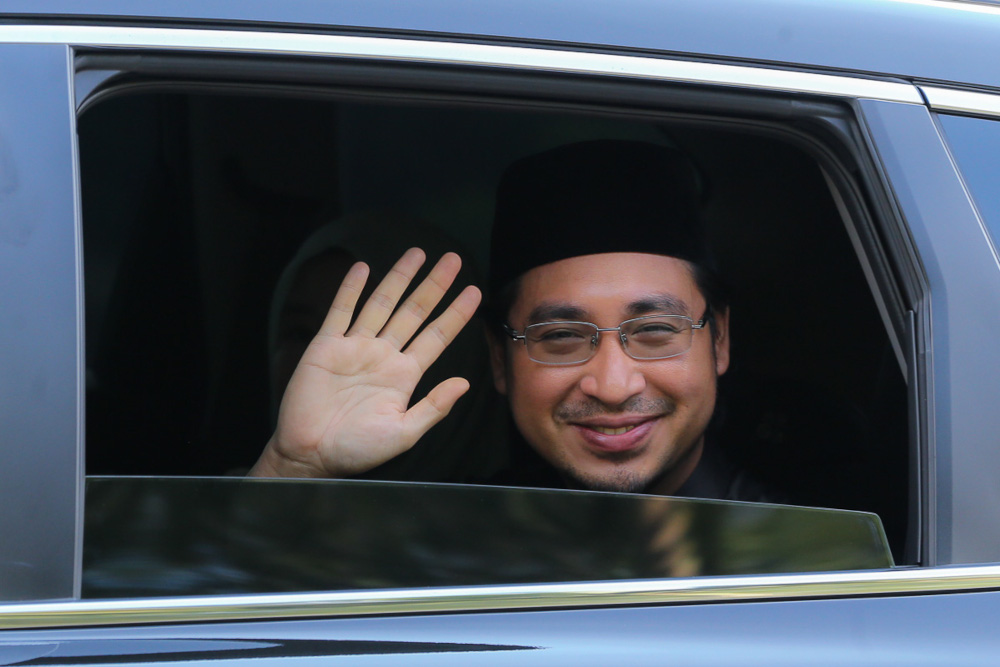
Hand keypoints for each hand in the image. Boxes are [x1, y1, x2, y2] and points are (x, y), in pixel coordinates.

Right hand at [249, 248, 481, 477]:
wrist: (310, 455)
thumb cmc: (357, 450)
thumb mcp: (404, 433)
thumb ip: (433, 407)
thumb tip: (465, 383)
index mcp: (404, 375)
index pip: (436, 336)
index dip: (455, 314)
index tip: (474, 292)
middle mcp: (383, 355)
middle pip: (414, 312)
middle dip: (434, 286)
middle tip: (453, 260)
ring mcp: (355, 348)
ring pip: (381, 304)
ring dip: (399, 278)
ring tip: (417, 254)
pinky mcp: (326, 347)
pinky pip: (340, 311)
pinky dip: (350, 289)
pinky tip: (363, 268)